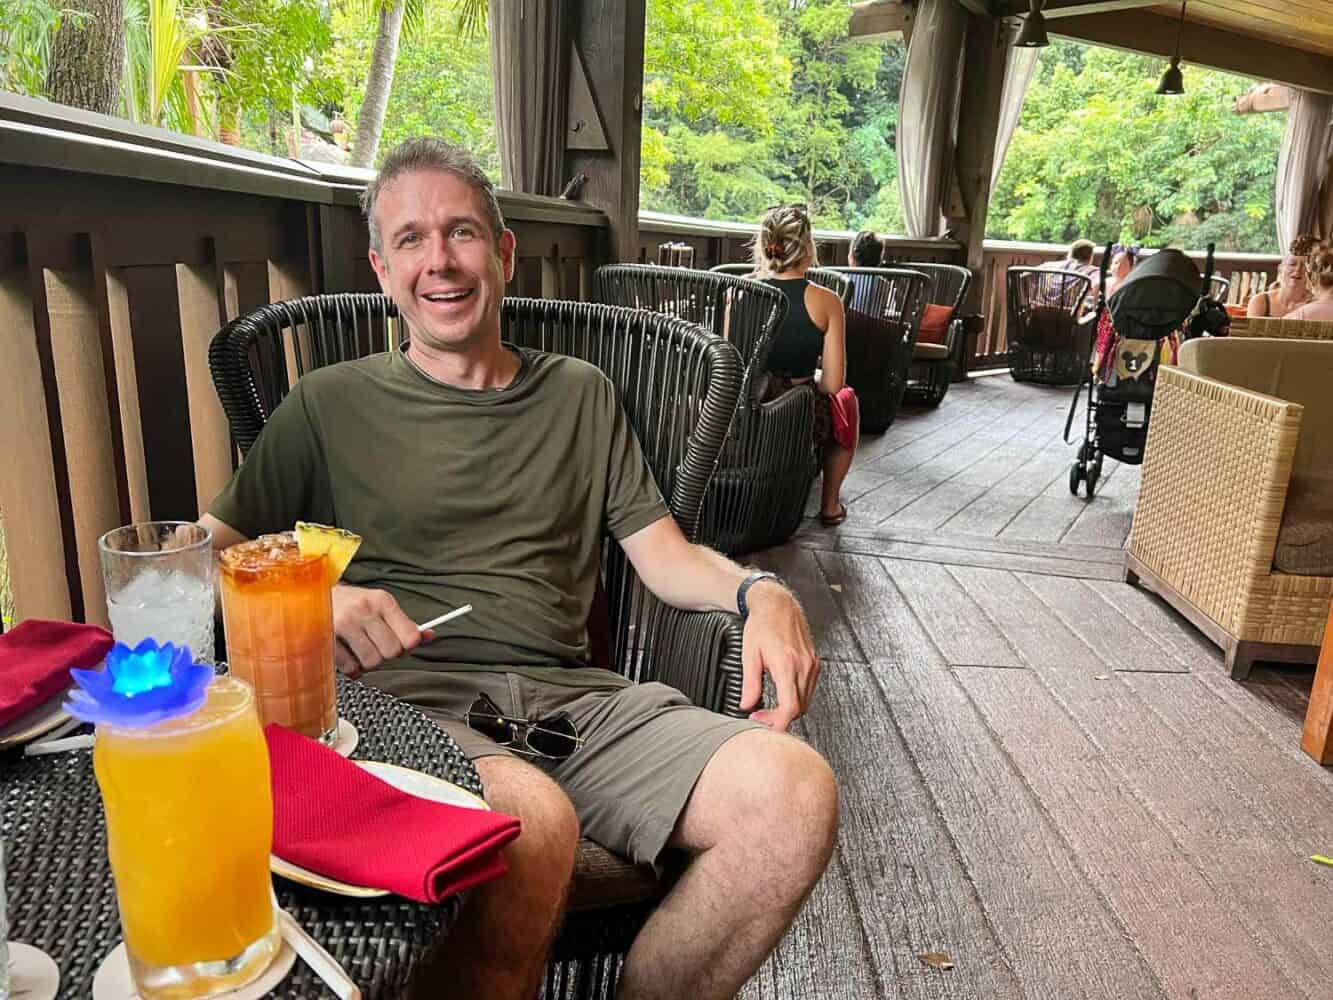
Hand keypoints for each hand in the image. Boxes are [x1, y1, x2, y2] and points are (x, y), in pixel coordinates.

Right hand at [331, 584, 431, 677]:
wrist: (313, 597)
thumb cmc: (352, 605)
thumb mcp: (380, 606)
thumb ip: (405, 624)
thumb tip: (429, 636)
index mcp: (382, 601)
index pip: (410, 636)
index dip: (408, 646)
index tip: (401, 645)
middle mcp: (364, 609)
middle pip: (392, 652)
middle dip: (386, 654)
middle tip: (377, 647)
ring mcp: (344, 624)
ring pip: (372, 662)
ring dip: (369, 662)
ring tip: (361, 650)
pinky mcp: (327, 638)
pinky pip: (351, 668)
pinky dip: (353, 668)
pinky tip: (349, 656)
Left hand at [738, 581, 818, 731]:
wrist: (778, 604)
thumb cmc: (763, 624)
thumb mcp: (749, 654)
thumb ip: (749, 683)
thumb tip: (747, 705)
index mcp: (786, 665)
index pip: (790, 708)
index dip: (777, 723)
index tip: (764, 725)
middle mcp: (803, 666)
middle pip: (799, 709)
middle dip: (780, 719)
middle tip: (761, 716)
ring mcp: (811, 665)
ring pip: (806, 701)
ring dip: (789, 709)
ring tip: (770, 708)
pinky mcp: (814, 662)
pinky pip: (809, 689)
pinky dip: (797, 697)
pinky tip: (782, 694)